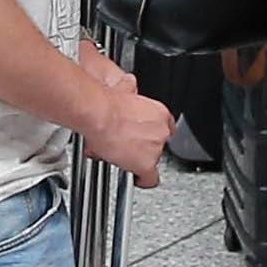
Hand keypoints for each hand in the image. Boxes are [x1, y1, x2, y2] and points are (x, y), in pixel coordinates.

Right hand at [77, 47, 172, 185]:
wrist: (100, 115)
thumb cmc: (106, 105)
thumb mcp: (124, 95)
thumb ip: (131, 99)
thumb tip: (127, 87)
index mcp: (159, 113)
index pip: (165, 128)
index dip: (153, 135)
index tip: (146, 138)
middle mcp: (162, 131)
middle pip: (158, 145)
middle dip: (144, 148)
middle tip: (127, 147)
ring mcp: (156, 148)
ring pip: (152, 160)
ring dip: (139, 160)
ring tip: (122, 158)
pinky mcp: (147, 164)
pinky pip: (150, 178)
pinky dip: (143, 180)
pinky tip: (137, 179)